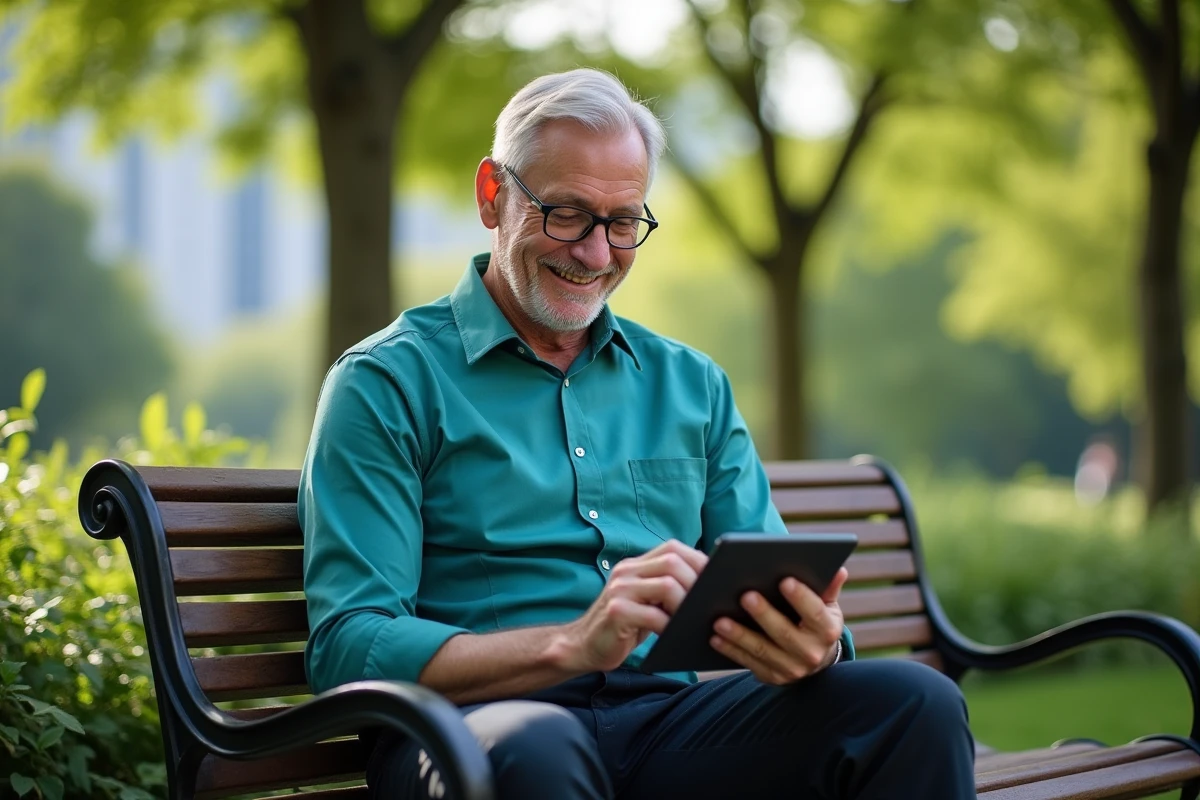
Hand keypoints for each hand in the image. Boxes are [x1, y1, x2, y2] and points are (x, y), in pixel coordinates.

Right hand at [557, 540, 707, 672]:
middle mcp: (626, 572)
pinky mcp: (616, 612)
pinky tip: (672, 635)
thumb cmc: (623, 626)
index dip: (698, 561)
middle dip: (696, 583)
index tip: (714, 579)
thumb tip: (707, 585)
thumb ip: (665, 587)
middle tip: (705, 605)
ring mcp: (619, 590)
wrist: (582, 646)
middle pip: (673, 563)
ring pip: (667, 585)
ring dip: (685, 605)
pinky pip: (654, 615)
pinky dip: (669, 626)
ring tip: (689, 620)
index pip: (672, 548)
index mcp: (635, 565)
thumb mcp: (644, 600)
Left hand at [710, 567, 848, 684]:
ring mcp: (791, 669)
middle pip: (784, 633)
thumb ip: (828, 588)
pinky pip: (749, 663)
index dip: (801, 598)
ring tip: (719, 620)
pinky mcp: (772, 677)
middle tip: (745, 595)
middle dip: (764, 614)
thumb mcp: (827, 605)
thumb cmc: (815, 620)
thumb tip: (839, 570)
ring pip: (762, 650)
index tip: (785, 580)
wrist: (814, 659)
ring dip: (739, 636)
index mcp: (827, 631)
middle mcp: (811, 653)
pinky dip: (731, 651)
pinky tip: (715, 638)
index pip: (815, 613)